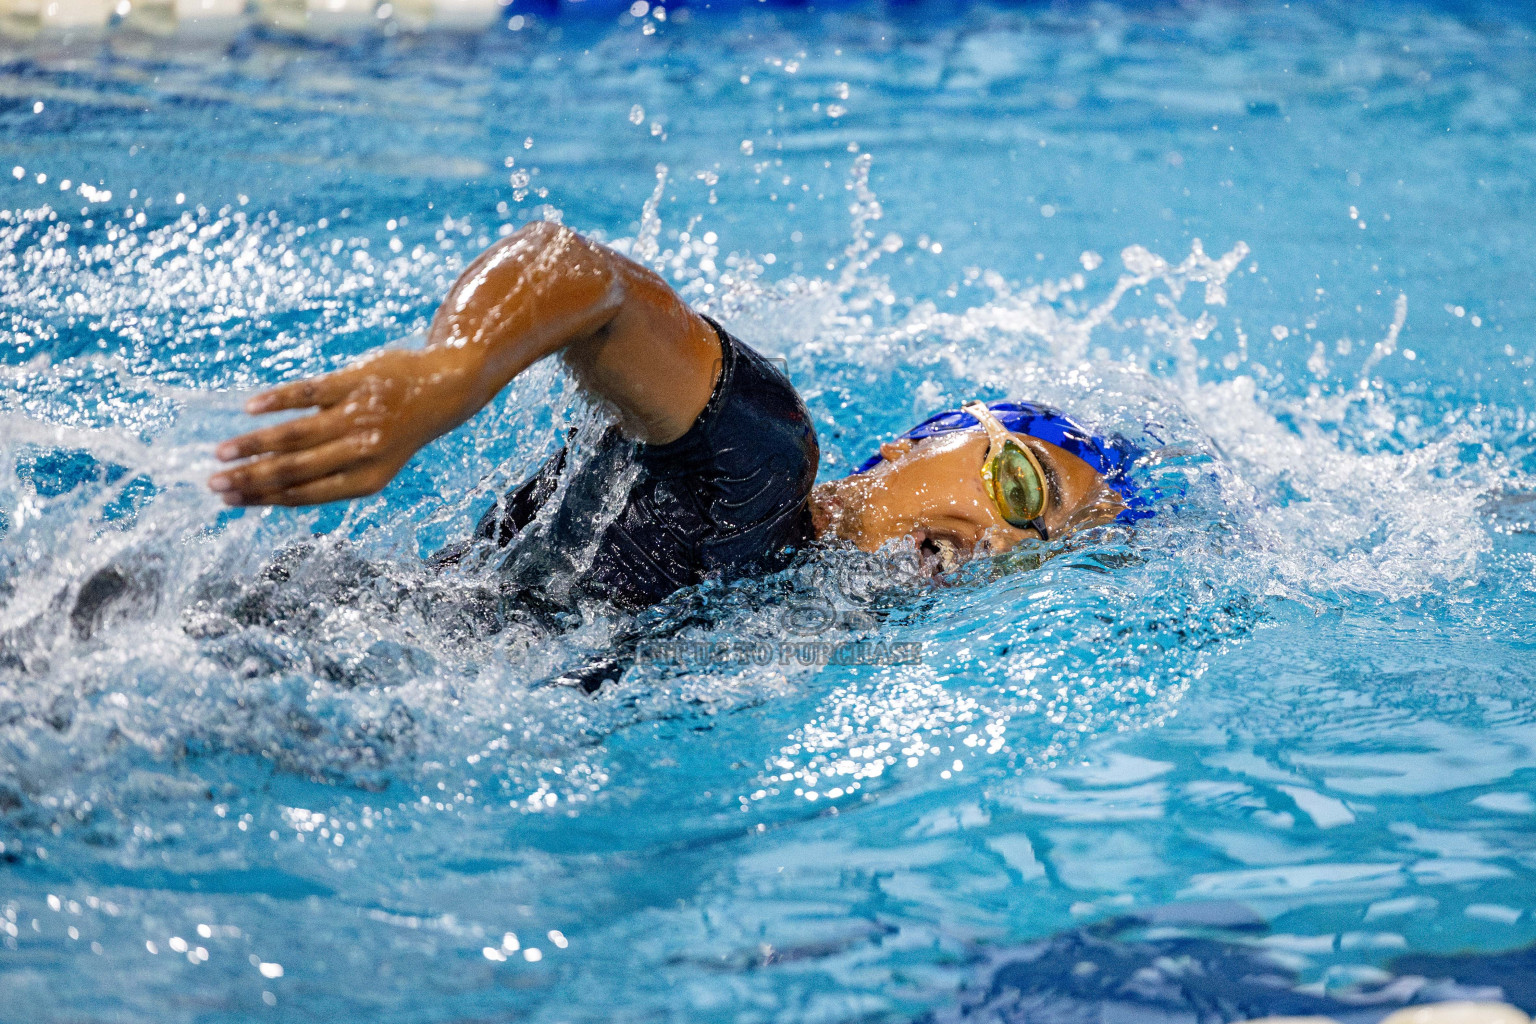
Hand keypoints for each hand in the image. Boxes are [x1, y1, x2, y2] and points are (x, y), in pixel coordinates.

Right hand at [208, 349, 466, 506]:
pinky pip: (308, 392)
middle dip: (250, 479)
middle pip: (295, 469)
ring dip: (254, 445)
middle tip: (213, 484)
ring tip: (221, 452)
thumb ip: (328, 473)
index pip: (305, 495)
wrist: (445, 388)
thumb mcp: (374, 462)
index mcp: (367, 480)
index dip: (264, 499)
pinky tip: (250, 408)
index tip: (228, 502)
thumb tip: (268, 486)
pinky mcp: (354, 382)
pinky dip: (277, 401)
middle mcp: (363, 451)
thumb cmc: (397, 431)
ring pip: (296, 434)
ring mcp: (358, 415)